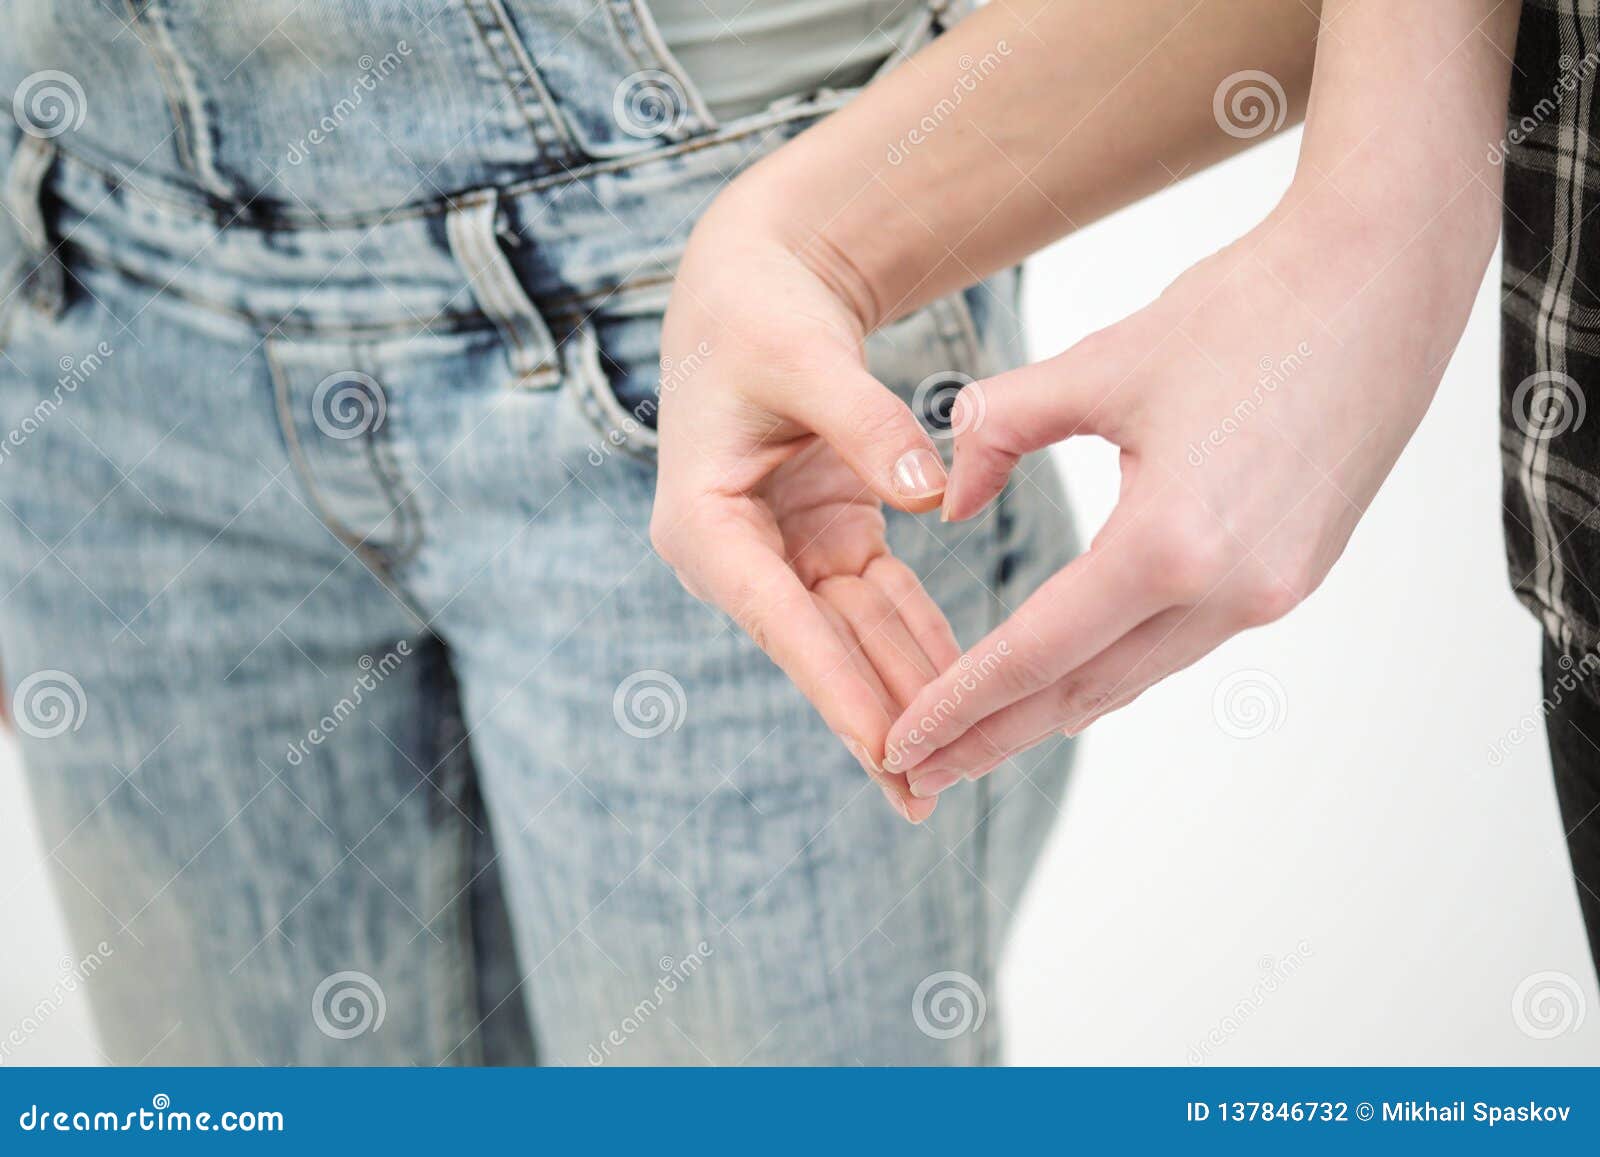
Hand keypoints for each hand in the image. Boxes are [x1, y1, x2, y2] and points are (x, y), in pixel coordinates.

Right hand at [651, 191, 958, 821]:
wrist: (754, 284)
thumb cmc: (759, 314)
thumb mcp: (805, 357)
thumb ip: (865, 424)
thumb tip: (929, 497)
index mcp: (704, 523)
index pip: (782, 621)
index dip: (838, 688)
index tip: (889, 750)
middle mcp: (736, 552)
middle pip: (819, 649)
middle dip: (876, 719)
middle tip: (925, 795)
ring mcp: (780, 550)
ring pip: (854, 636)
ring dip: (905, 691)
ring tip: (954, 764)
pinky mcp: (822, 537)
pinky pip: (878, 600)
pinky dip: (920, 638)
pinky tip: (966, 683)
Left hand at [884, 195, 1484, 795]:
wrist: (1380, 281)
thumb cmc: (1241, 310)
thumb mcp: (1095, 365)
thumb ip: (998, 433)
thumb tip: (951, 502)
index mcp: (1169, 544)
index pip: (1036, 652)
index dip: (962, 704)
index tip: (903, 743)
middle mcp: (1229, 591)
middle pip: (1083, 689)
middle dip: (993, 734)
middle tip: (920, 773)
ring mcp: (1272, 591)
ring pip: (1135, 673)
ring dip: (1053, 707)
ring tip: (983, 735)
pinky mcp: (1294, 573)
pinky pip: (1182, 642)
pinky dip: (1114, 665)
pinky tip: (1074, 674)